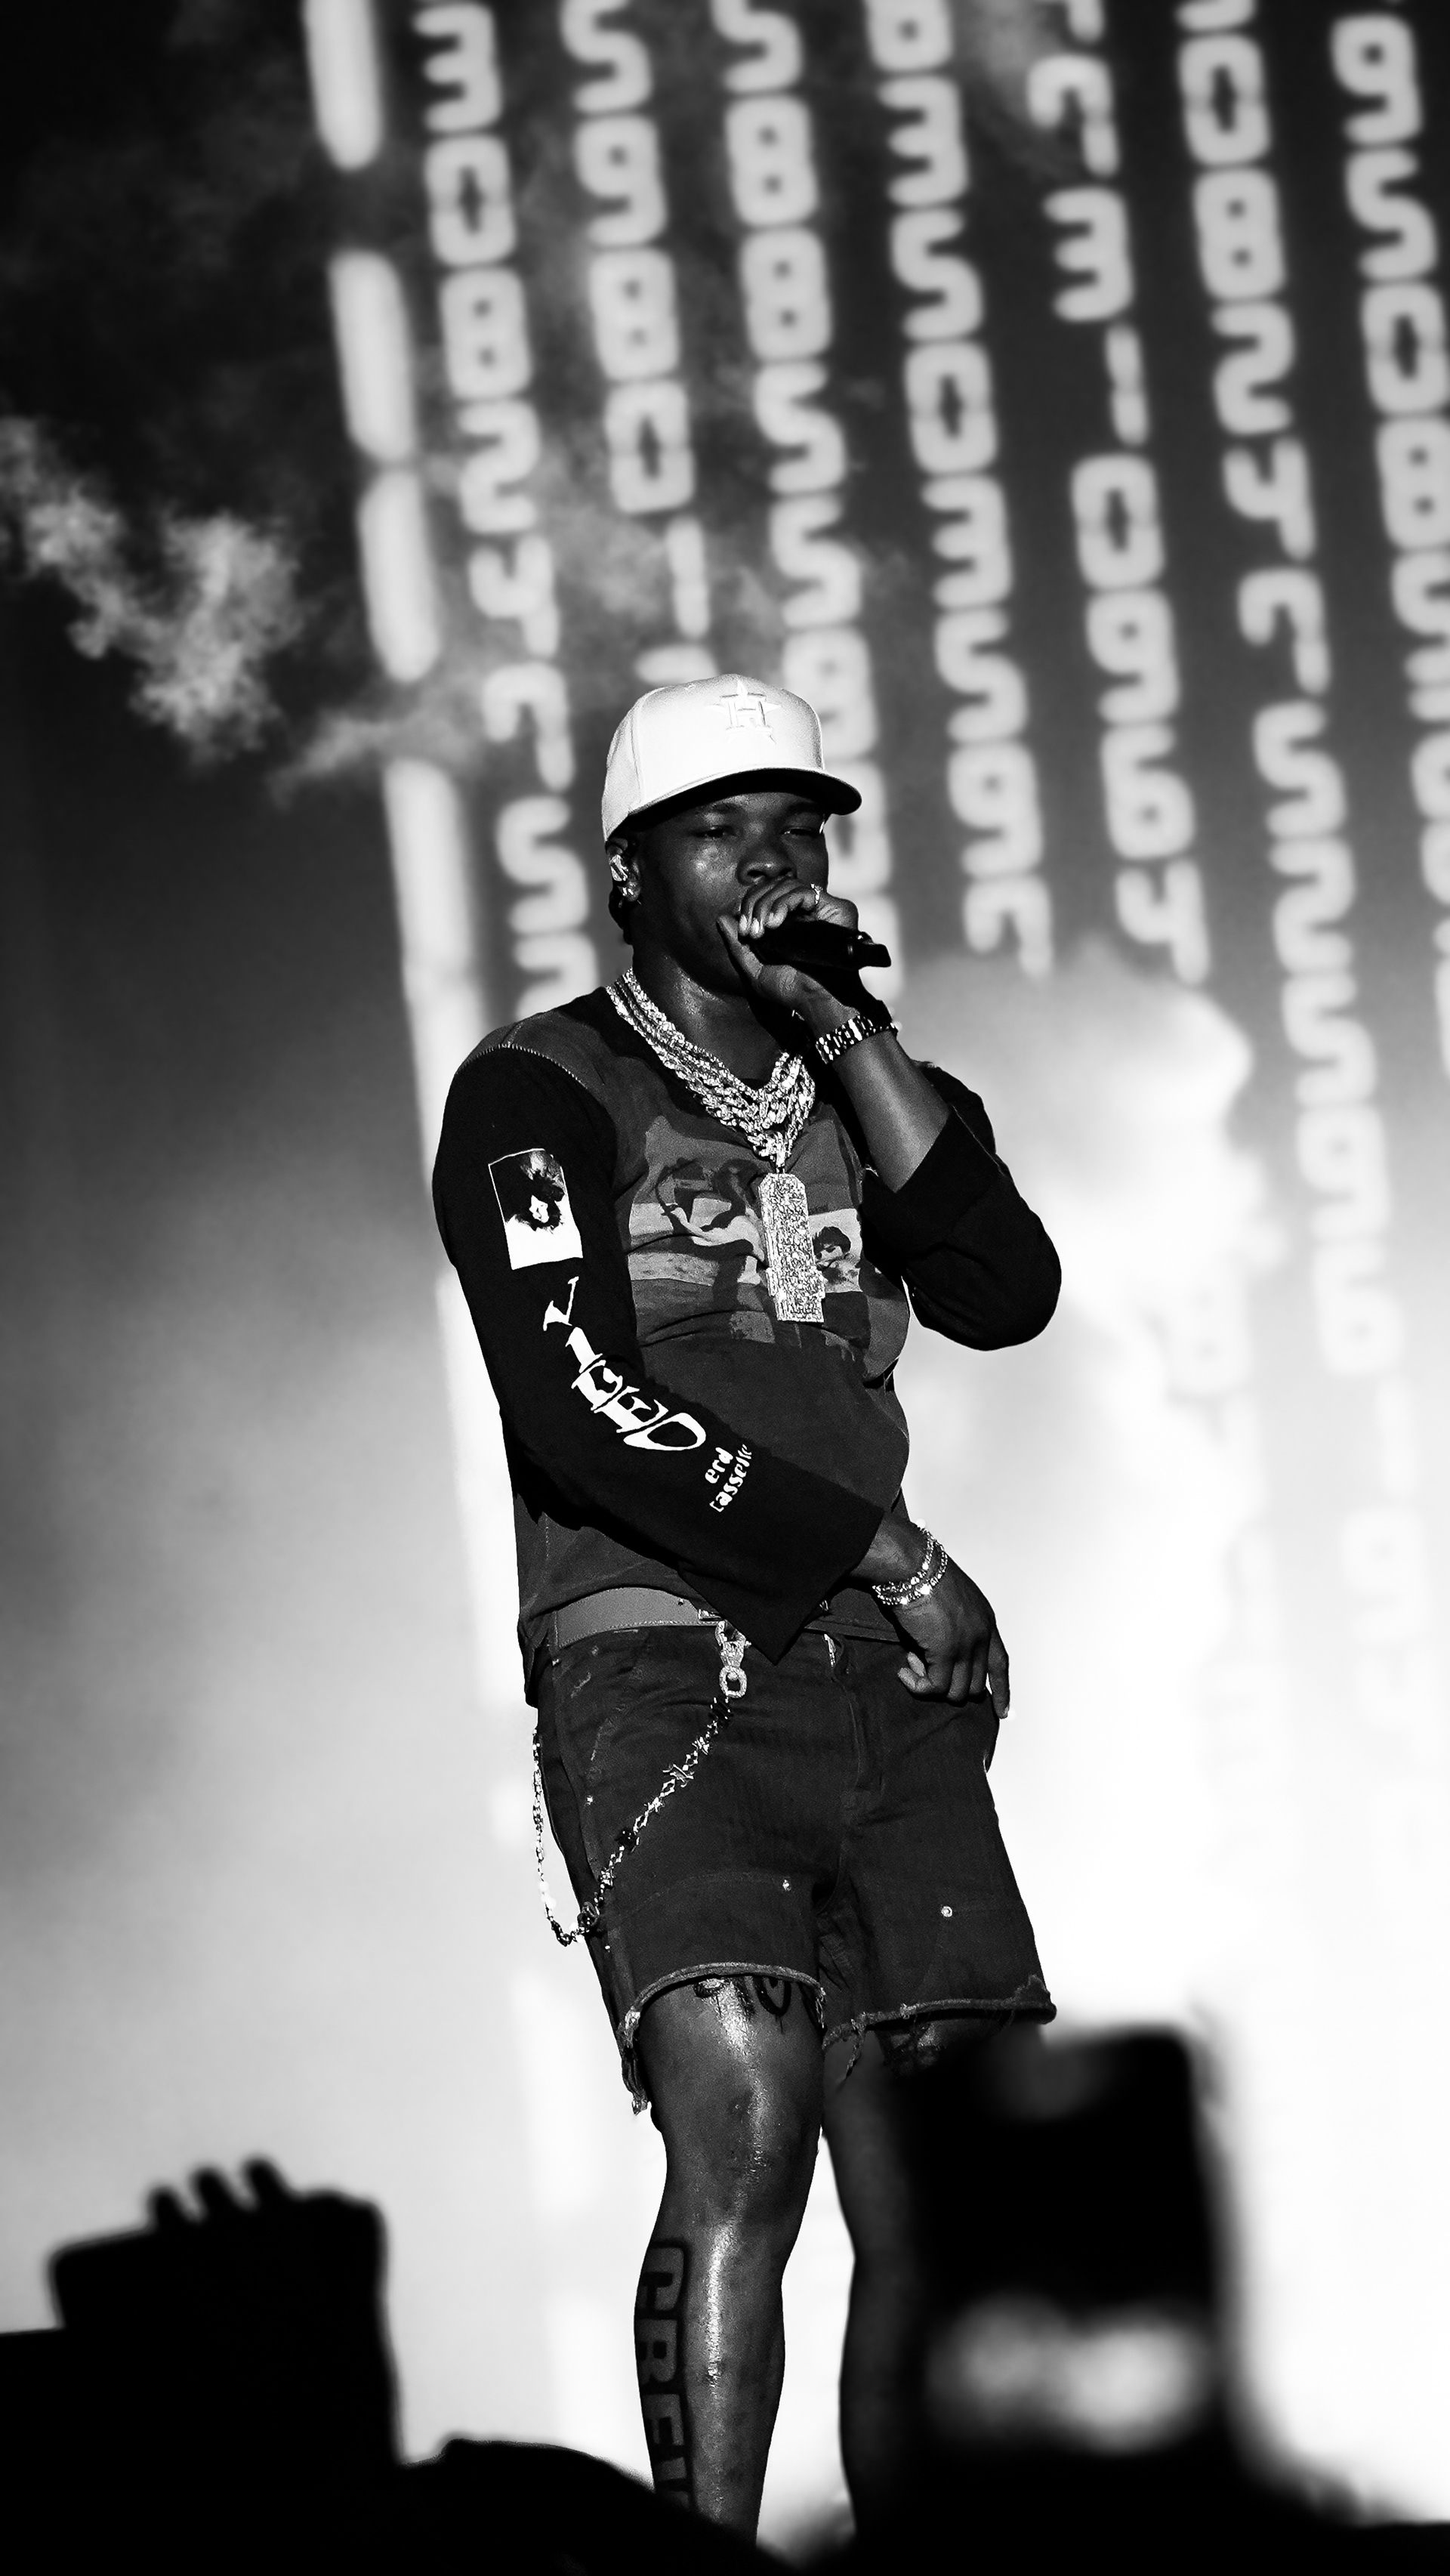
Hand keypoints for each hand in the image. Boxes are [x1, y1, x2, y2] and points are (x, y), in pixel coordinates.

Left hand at [716, 877, 860, 1031]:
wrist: (818, 1000)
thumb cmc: (791, 990)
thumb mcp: (755, 970)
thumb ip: (738, 946)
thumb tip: (721, 918)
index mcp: (787, 920)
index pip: (764, 895)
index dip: (750, 905)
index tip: (744, 931)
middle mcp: (803, 910)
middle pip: (773, 886)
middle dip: (755, 903)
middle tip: (751, 931)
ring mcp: (820, 908)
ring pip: (787, 885)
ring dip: (767, 903)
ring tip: (762, 930)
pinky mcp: (835, 908)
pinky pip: (804, 892)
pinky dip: (784, 903)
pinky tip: (776, 924)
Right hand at [854, 1517, 1008, 1715]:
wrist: (915, 1566)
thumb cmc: (926, 1574)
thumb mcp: (951, 1600)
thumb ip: (954, 1626)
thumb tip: (937, 1653)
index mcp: (986, 1621)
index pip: (1000, 1664)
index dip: (1003, 1690)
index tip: (1003, 1711)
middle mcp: (981, 1636)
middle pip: (977, 1684)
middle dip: (951, 1686)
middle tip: (923, 1669)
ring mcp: (966, 1646)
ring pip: (957, 1691)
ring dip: (931, 1685)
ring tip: (911, 1664)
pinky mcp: (945, 1652)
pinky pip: (934, 1686)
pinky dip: (918, 1685)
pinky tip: (904, 1671)